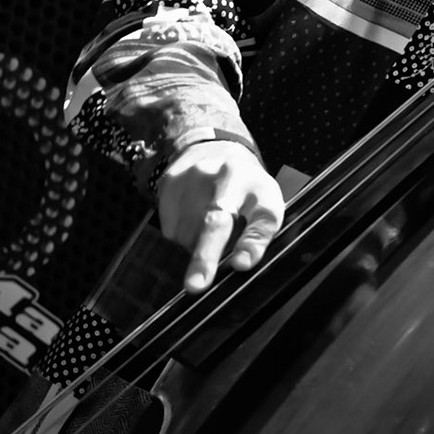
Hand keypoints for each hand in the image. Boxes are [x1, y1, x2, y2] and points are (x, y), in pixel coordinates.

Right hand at [156, 139, 285, 293]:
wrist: (216, 148)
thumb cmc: (246, 189)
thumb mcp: (264, 206)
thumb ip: (256, 235)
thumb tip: (238, 268)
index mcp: (261, 189)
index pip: (263, 216)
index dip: (252, 242)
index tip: (241, 264)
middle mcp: (231, 178)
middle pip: (217, 220)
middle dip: (205, 255)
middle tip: (197, 285)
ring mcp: (197, 178)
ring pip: (188, 233)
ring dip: (195, 247)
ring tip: (207, 231)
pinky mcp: (171, 183)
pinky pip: (170, 229)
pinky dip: (180, 237)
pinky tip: (191, 220)